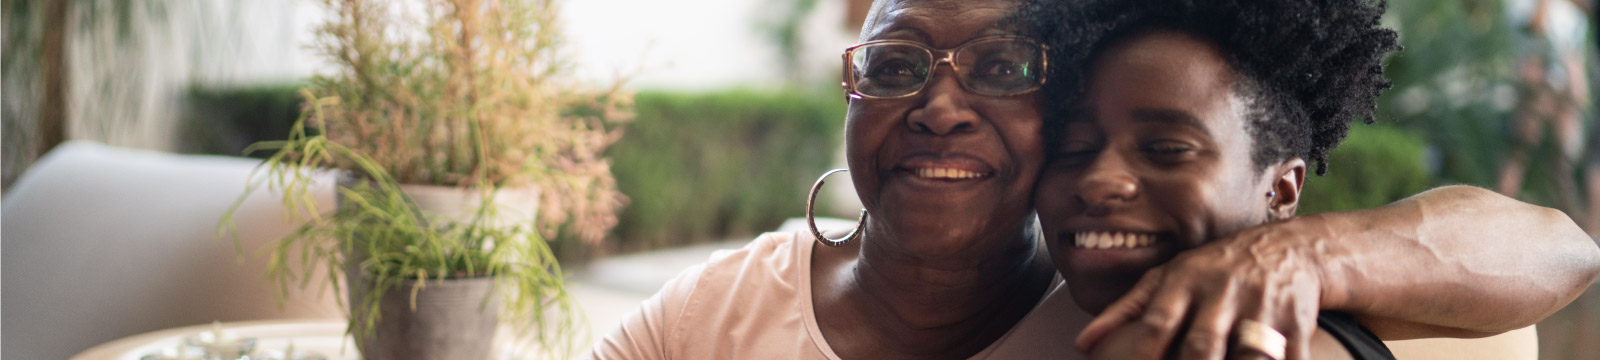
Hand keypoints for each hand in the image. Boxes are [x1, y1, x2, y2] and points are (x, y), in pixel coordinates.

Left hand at [1075, 224, 1326, 359]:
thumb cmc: (1214, 269)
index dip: (1144, 350)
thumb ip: (1126, 309)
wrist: (1289, 248)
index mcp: (1185, 281)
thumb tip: (1082, 344)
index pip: (1159, 320)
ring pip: (1249, 354)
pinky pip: (1291, 357)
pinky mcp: (1297, 321)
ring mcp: (1261, 306)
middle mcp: (1221, 292)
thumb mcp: (1169, 276)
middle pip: (1203, 344)